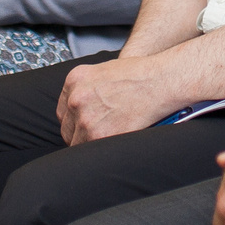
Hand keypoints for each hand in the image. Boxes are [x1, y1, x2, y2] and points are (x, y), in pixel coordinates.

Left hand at [56, 56, 186, 144]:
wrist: (160, 81)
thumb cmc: (141, 75)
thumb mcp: (104, 72)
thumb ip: (88, 89)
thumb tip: (85, 108)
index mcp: (75, 80)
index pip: (64, 112)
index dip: (75, 122)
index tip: (83, 126)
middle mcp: (76, 99)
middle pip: (68, 130)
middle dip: (81, 135)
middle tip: (100, 134)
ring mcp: (86, 118)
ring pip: (78, 144)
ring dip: (92, 145)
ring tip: (111, 138)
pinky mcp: (100, 135)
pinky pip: (92, 153)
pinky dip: (103, 151)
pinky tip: (114, 143)